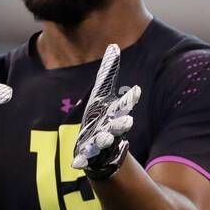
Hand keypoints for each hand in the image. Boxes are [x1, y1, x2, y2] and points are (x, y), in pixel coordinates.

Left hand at [71, 43, 140, 179]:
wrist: (96, 147)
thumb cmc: (102, 115)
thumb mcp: (102, 93)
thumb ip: (108, 72)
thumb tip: (113, 46)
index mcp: (114, 113)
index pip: (123, 105)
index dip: (128, 99)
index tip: (134, 92)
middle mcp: (110, 128)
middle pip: (118, 126)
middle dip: (121, 124)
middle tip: (127, 122)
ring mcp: (100, 143)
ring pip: (104, 142)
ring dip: (104, 141)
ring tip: (104, 140)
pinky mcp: (88, 155)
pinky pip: (85, 159)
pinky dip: (81, 161)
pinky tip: (75, 164)